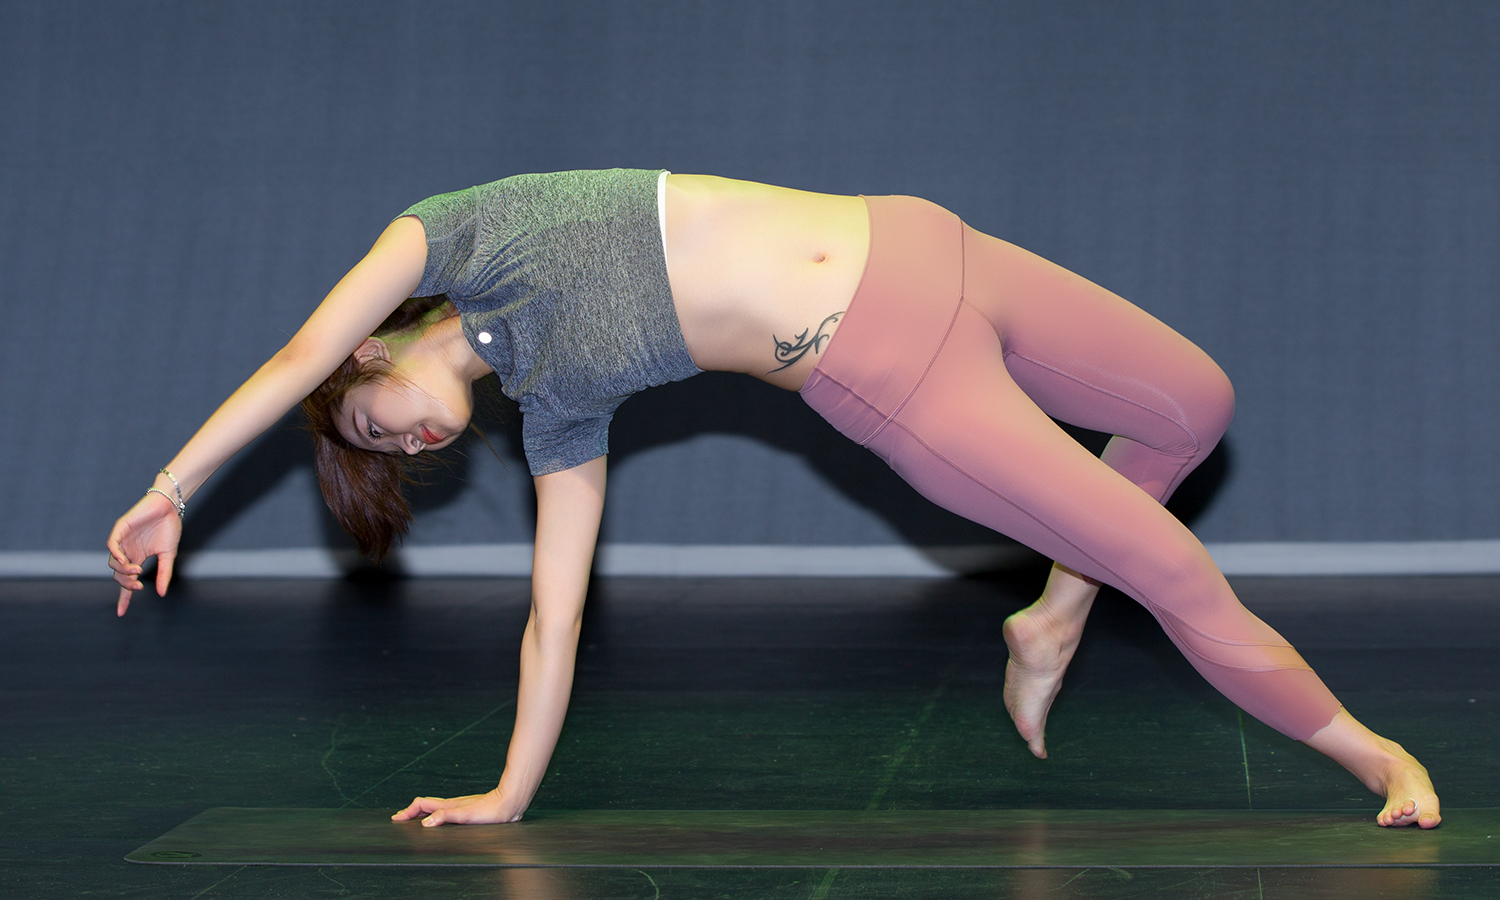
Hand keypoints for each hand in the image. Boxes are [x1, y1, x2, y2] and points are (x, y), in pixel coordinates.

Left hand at [106, 491, 182, 616]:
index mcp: (138, 558)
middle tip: (138, 584)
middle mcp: (128, 552)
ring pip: (113, 563)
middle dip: (126, 583)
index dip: (124, 598)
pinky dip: (116, 555)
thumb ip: (164, 574)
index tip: (121, 613)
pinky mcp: (120, 530)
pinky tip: (125, 561)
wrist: (169, 507)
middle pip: (118, 575)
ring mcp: (122, 541)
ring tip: (136, 569)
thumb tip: (160, 593)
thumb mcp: (168, 555)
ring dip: (123, 570)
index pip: (127, 582)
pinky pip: (112, 545)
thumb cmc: (169, 528)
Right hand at [392, 788, 520, 826]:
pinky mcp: (467, 810)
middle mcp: (452, 804)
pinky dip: (435, 814)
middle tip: (400, 819)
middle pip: (426, 805)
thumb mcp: (467, 816)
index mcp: (449, 805)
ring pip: (435, 807)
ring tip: (414, 820)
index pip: (422, 804)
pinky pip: (444, 811)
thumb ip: (446, 817)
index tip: (396, 818)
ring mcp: (460, 806)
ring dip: (422, 813)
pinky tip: (440, 820)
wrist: (510, 802)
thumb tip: (426, 822)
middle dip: (411, 812)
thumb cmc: (492, 810)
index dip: (408, 811)